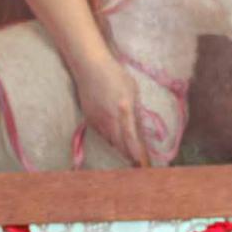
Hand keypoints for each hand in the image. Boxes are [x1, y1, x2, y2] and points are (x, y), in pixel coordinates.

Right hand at [72, 48, 149, 166]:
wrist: (89, 66)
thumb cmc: (114, 74)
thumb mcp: (132, 90)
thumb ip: (135, 110)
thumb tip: (139, 127)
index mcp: (123, 110)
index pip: (130, 138)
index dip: (136, 153)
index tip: (142, 164)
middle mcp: (109, 119)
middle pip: (119, 144)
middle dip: (129, 155)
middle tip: (138, 164)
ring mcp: (97, 119)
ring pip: (110, 140)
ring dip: (120, 147)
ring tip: (128, 154)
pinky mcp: (89, 118)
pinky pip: (102, 133)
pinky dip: (110, 138)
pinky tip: (115, 138)